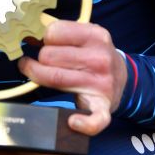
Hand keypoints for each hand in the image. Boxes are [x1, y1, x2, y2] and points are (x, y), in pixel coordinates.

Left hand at [17, 20, 126, 135]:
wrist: (123, 78)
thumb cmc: (96, 55)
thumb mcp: (87, 34)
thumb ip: (64, 31)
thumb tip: (32, 35)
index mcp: (96, 35)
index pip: (54, 32)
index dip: (43, 38)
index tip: (43, 42)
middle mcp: (100, 59)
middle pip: (48, 56)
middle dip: (40, 58)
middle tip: (42, 60)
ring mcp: (101, 84)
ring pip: (54, 79)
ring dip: (37, 76)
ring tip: (34, 73)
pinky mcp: (103, 107)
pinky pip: (94, 120)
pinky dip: (83, 123)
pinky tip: (73, 121)